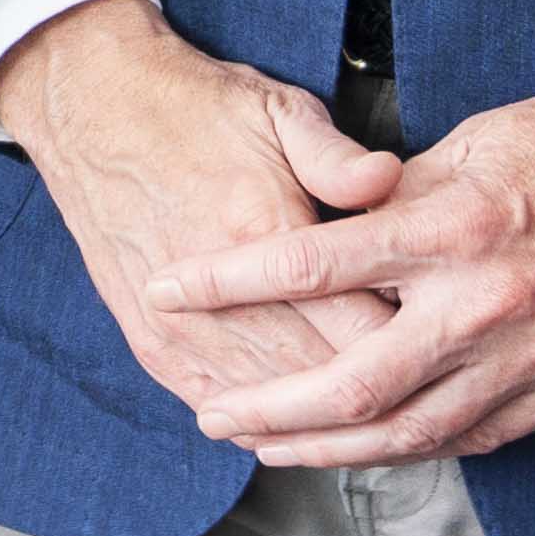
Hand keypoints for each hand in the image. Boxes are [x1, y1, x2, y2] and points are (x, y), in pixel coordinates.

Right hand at [0, 0, 399, 420]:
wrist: (91, 108)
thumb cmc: (194, 106)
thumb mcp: (277, 110)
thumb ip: (339, 158)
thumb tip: (391, 180)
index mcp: (264, 230)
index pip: (359, 322)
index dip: (410, 343)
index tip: (443, 346)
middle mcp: (221, 293)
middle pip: (321, 377)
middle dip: (377, 395)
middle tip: (422, 397)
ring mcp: (179, 324)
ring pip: (269, 403)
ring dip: (318, 422)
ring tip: (370, 427)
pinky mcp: (149, 339)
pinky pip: (212, 402)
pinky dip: (256, 422)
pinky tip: (289, 428)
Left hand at [154, 60, 534, 468]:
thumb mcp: (485, 135)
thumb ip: (406, 191)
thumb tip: (346, 225)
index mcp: (454, 223)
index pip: (314, 261)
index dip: (231, 281)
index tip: (171, 288)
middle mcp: (484, 301)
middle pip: (351, 383)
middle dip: (271, 409)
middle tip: (214, 414)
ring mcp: (532, 354)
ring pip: (411, 431)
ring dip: (331, 449)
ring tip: (273, 448)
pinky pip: (478, 437)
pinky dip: (416, 451)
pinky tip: (375, 453)